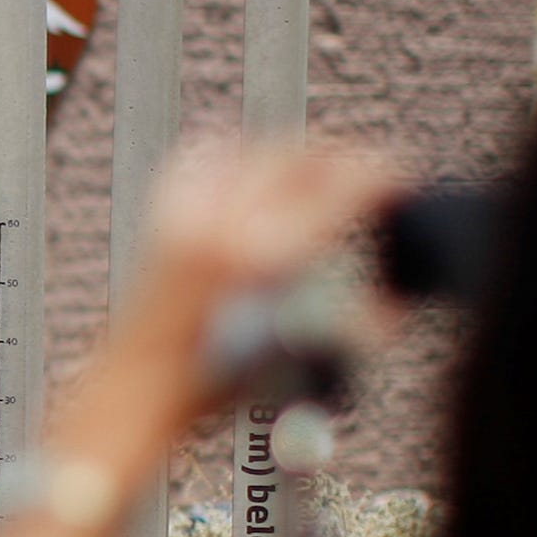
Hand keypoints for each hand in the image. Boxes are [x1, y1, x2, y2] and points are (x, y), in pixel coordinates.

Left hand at [101, 139, 403, 420]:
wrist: (139, 388)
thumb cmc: (211, 384)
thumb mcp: (300, 357)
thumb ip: (356, 323)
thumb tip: (394, 303)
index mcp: (265, 258)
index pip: (340, 186)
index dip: (381, 174)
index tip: (397, 177)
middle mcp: (223, 224)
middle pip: (298, 154)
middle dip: (341, 157)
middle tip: (364, 172)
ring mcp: (187, 213)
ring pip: (253, 148)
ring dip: (293, 154)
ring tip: (317, 171)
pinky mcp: (163, 216)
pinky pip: (206, 158)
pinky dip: (238, 155)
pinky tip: (255, 168)